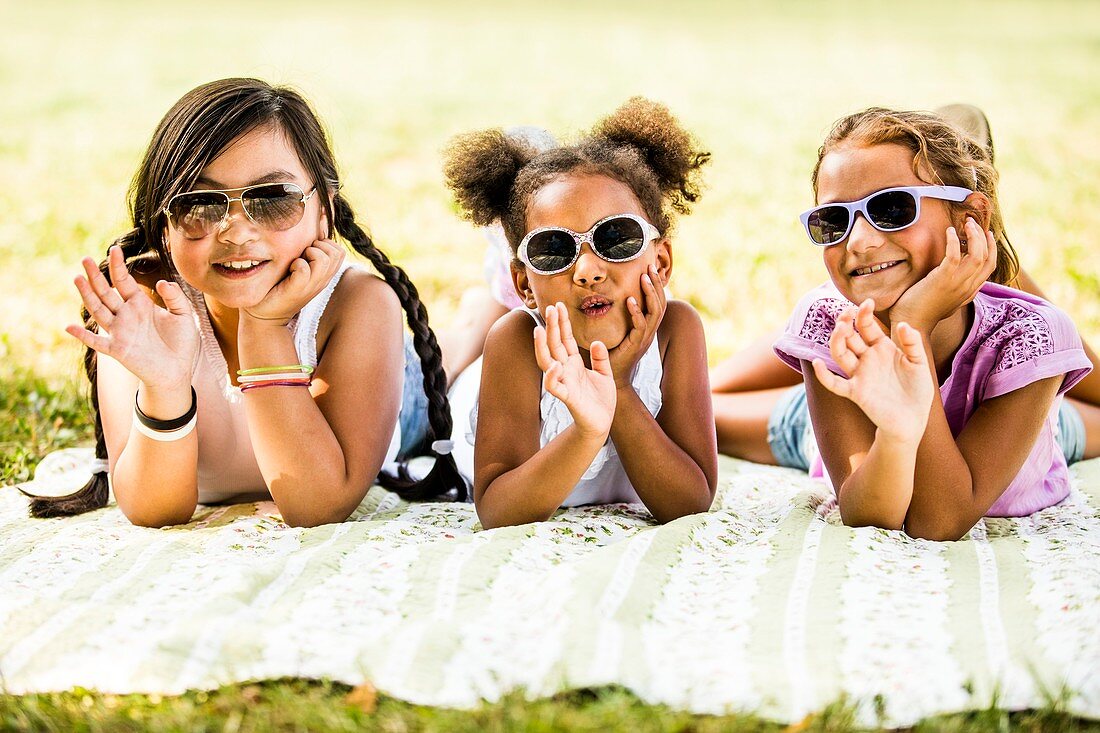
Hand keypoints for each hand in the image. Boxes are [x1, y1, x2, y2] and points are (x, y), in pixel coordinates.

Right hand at [66, 245, 197, 389]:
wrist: (178, 371)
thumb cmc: (181, 343)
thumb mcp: (184, 315)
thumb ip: (175, 297)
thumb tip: (162, 282)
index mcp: (140, 304)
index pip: (124, 281)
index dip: (118, 266)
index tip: (114, 249)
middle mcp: (126, 315)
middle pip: (106, 292)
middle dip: (96, 276)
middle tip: (85, 259)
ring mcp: (119, 332)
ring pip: (98, 310)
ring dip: (87, 295)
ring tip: (78, 278)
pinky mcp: (118, 350)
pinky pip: (97, 342)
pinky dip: (83, 336)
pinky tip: (69, 327)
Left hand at [243, 239, 345, 325]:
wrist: (263, 315)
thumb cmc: (277, 287)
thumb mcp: (297, 267)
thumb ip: (307, 250)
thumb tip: (318, 222)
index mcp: (324, 275)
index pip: (340, 251)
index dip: (325, 244)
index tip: (308, 250)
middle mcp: (321, 281)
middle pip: (337, 252)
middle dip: (319, 245)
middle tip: (303, 254)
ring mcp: (311, 287)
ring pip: (324, 259)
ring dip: (309, 253)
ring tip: (297, 260)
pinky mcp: (297, 290)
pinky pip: (304, 269)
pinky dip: (296, 264)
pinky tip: (289, 269)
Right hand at [534, 302, 616, 438]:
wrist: (602, 423)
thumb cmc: (600, 399)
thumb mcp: (604, 373)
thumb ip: (600, 358)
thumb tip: (597, 342)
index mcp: (573, 363)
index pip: (564, 339)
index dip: (561, 323)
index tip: (558, 305)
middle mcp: (565, 371)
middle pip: (554, 345)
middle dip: (552, 327)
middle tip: (550, 307)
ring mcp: (564, 383)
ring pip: (547, 362)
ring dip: (542, 347)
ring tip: (540, 330)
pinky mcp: (568, 398)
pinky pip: (555, 387)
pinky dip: (553, 377)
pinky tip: (555, 366)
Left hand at [607, 264, 665, 387]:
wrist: (613, 380)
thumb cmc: (611, 356)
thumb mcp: (615, 332)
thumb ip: (614, 316)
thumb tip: (602, 297)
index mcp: (646, 327)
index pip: (656, 302)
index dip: (655, 285)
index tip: (649, 268)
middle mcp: (649, 331)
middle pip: (660, 303)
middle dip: (656, 284)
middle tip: (650, 266)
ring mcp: (645, 339)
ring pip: (654, 312)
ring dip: (650, 293)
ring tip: (644, 277)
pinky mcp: (636, 345)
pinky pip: (640, 326)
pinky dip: (636, 312)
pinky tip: (630, 300)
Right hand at [812, 299, 934, 443]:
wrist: (913, 419)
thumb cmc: (917, 391)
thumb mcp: (920, 363)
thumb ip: (912, 343)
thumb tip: (903, 324)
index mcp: (881, 348)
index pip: (867, 326)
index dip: (864, 314)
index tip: (867, 303)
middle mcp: (867, 359)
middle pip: (849, 337)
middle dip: (845, 323)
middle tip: (846, 313)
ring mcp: (859, 375)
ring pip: (840, 355)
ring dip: (837, 341)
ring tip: (840, 329)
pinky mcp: (856, 392)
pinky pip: (835, 384)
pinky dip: (823, 375)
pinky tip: (817, 364)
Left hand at [891, 216, 996, 332]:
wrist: (911, 323)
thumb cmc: (923, 309)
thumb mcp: (947, 298)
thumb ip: (956, 287)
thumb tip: (957, 273)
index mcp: (970, 291)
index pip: (990, 266)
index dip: (991, 247)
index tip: (986, 233)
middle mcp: (967, 287)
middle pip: (987, 258)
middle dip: (983, 237)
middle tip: (973, 223)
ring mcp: (957, 284)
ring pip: (977, 255)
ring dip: (973, 236)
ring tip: (966, 223)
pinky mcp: (942, 280)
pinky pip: (955, 256)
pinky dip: (954, 241)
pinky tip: (949, 231)